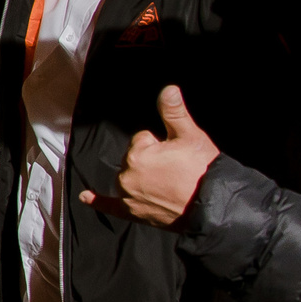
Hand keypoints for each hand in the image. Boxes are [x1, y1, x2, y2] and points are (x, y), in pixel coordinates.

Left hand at [80, 84, 219, 228]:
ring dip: (140, 177)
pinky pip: (110, 205)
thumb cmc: (203, 170)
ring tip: (167, 185)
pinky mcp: (132, 212)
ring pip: (129, 177)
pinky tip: (86, 197)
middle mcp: (127, 175)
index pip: (143, 139)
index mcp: (137, 154)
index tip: (176, 155)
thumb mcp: (190, 136)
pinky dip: (99, 201)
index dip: (161, 144)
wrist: (214, 206)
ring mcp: (128, 195)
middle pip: (134, 158)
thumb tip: (168, 89)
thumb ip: (173, 112)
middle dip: (151, 160)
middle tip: (175, 171)